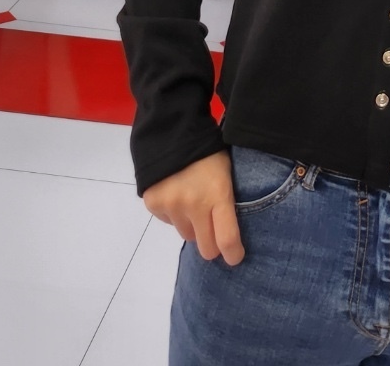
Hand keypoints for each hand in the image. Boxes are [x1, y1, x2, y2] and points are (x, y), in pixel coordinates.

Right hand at [142, 149, 244, 265]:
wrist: (172, 132)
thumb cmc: (209, 152)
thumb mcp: (227, 172)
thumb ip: (227, 201)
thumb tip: (228, 233)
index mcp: (218, 194)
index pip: (226, 238)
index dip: (233, 254)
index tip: (235, 257)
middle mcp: (193, 204)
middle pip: (206, 248)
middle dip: (212, 245)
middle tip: (214, 232)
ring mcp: (171, 205)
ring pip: (187, 234)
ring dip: (193, 225)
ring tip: (193, 200)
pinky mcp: (153, 204)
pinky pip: (169, 222)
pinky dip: (175, 214)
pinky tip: (177, 193)